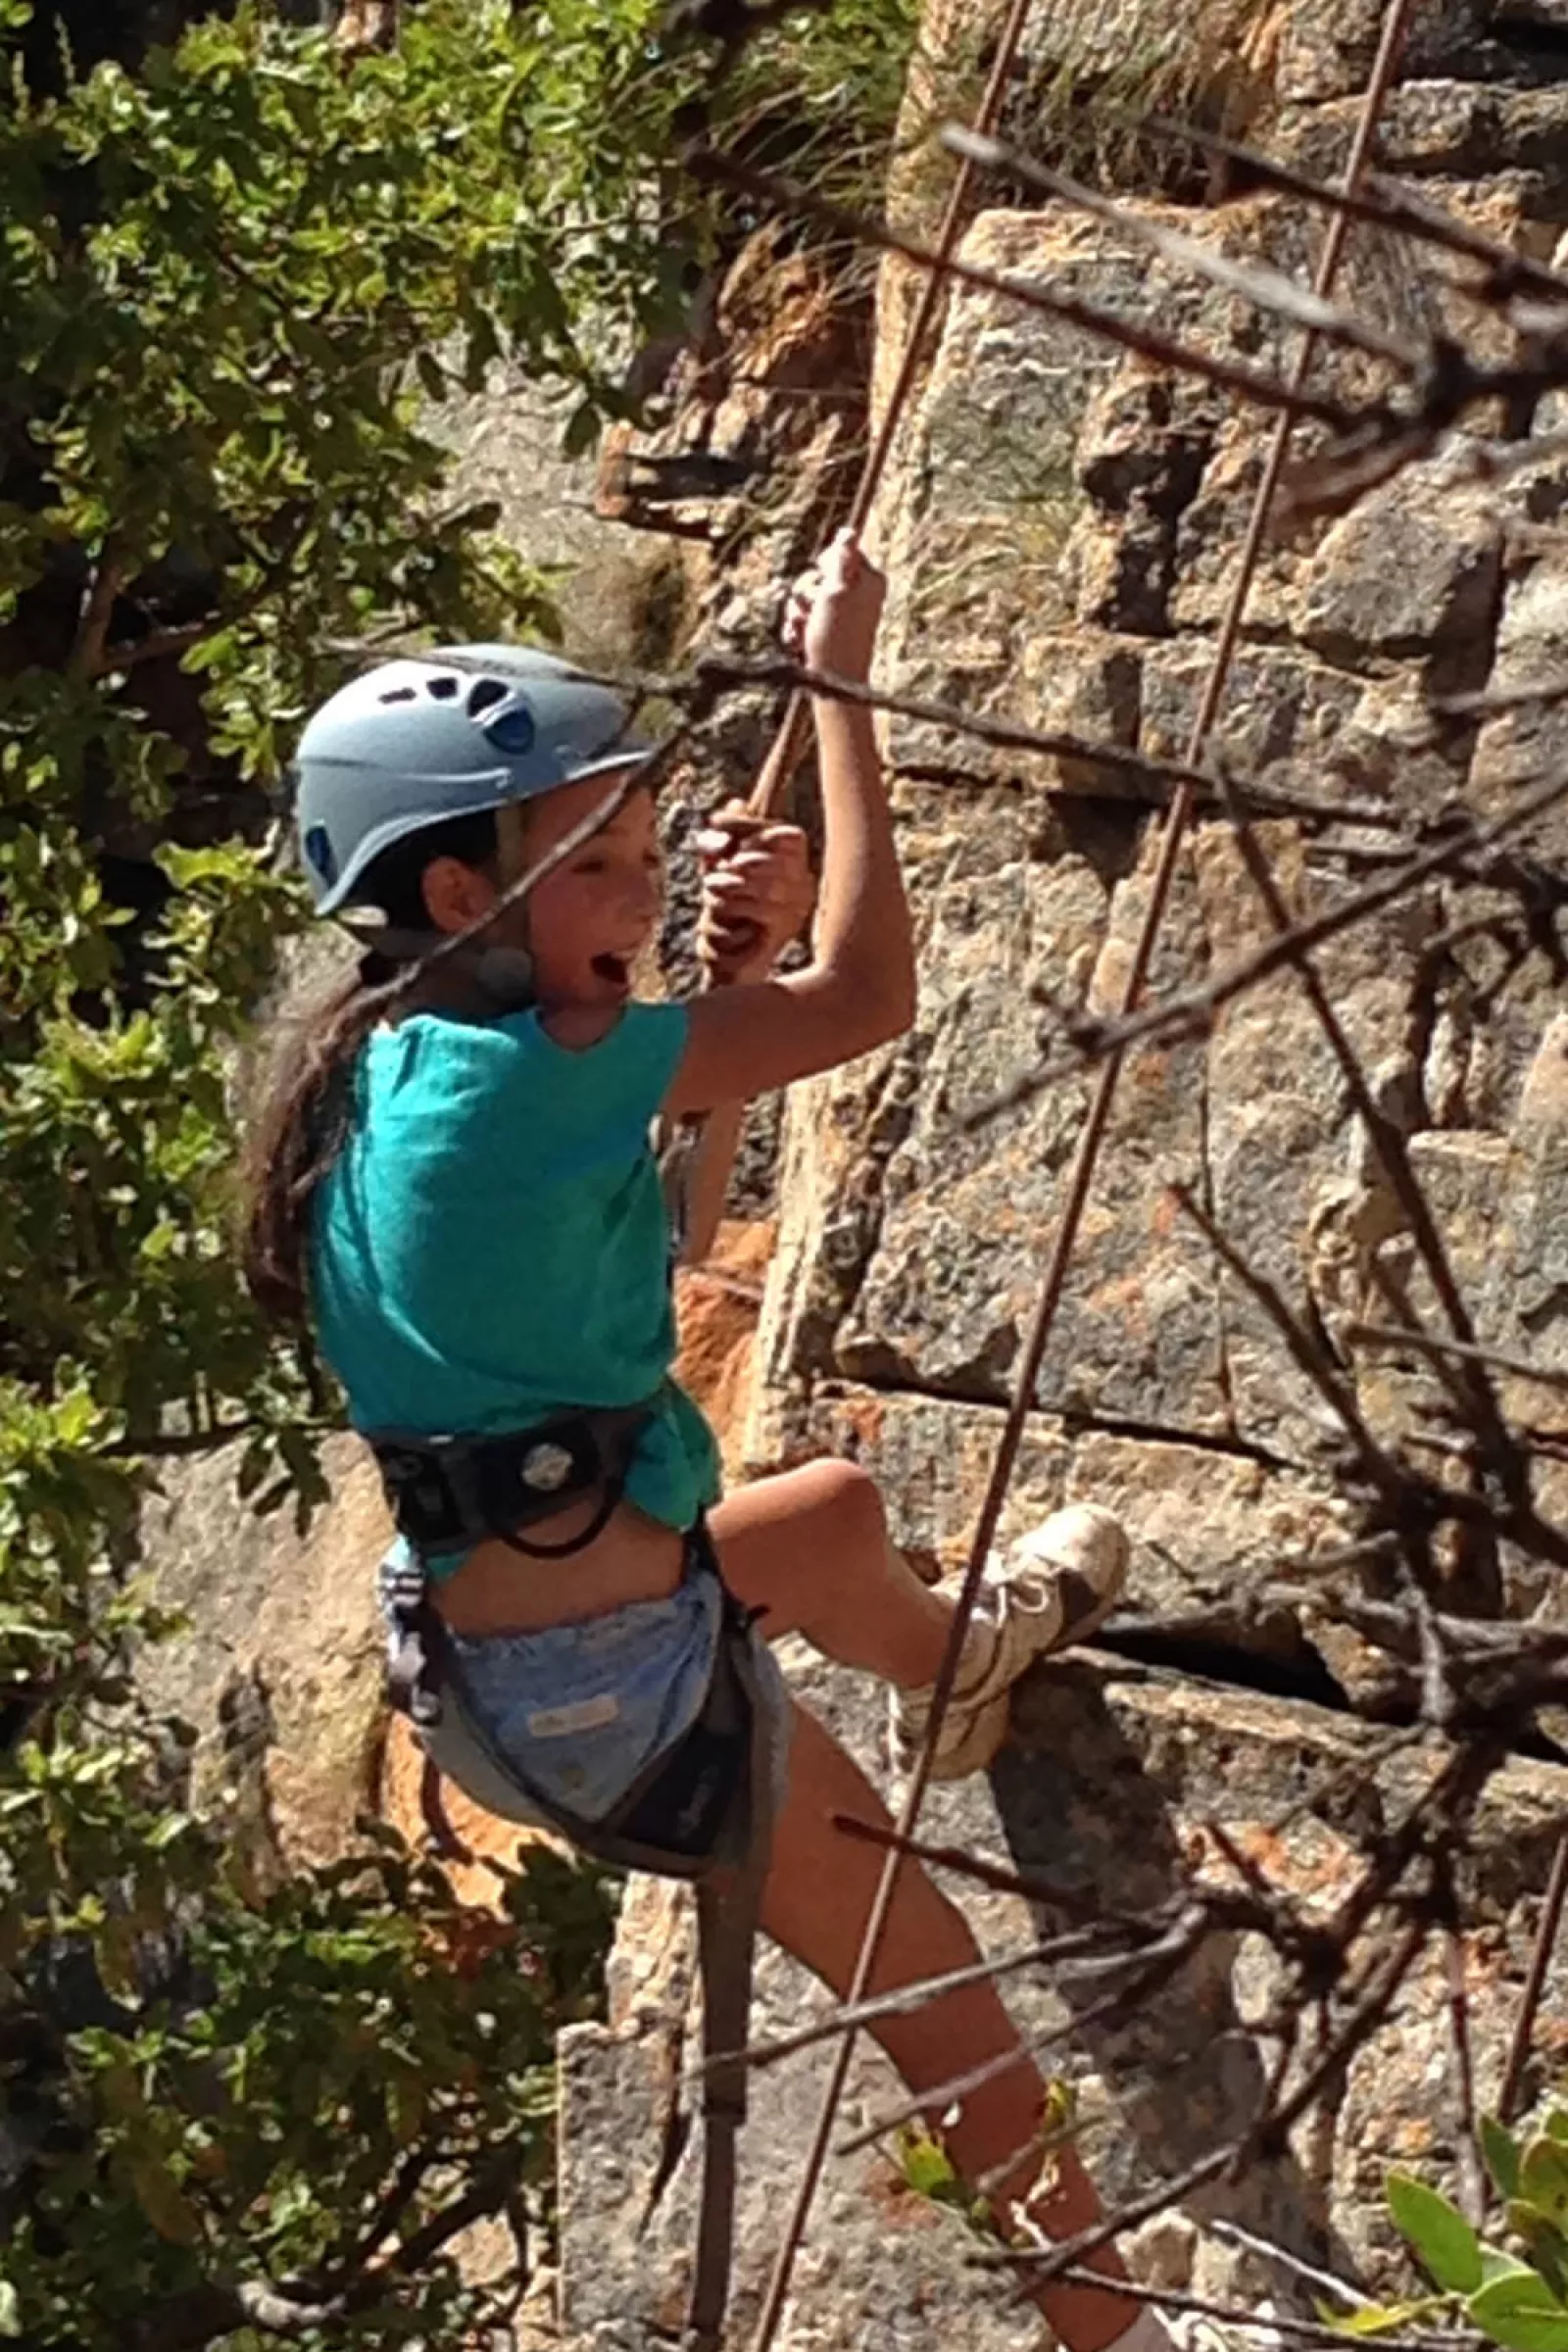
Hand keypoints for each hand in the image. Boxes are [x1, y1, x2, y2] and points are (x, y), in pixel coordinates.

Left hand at [696, 803, 813, 985]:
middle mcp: (804, 883)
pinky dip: (733, 904)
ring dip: (731, 882)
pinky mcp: (784, 931)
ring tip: (711, 888)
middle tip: (717, 865)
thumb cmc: (724, 906)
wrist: (725, 956)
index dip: (751, 824)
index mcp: (795, 863)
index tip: (715, 821)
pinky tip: (717, 907)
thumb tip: (737, 804)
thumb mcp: (716, 863)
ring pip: (768, 883)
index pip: (790, 835)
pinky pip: (762, 909)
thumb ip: (724, 836)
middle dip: (739, 855)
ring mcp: (797, 909)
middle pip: (778, 857)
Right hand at [783, 528, 885, 684]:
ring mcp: (840, 614)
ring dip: (797, 612)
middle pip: (817, 573)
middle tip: (813, 611)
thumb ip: (842, 557)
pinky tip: (800, 642)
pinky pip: (800, 617)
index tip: (827, 584)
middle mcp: (857, 595)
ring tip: (806, 631)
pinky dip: (796, 628)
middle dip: (806, 592)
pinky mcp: (825, 631)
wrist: (832, 684)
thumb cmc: (838, 637)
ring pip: (804, 596)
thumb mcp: (839, 589)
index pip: (838, 552)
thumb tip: (848, 530)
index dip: (825, 566)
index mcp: (869, 580)